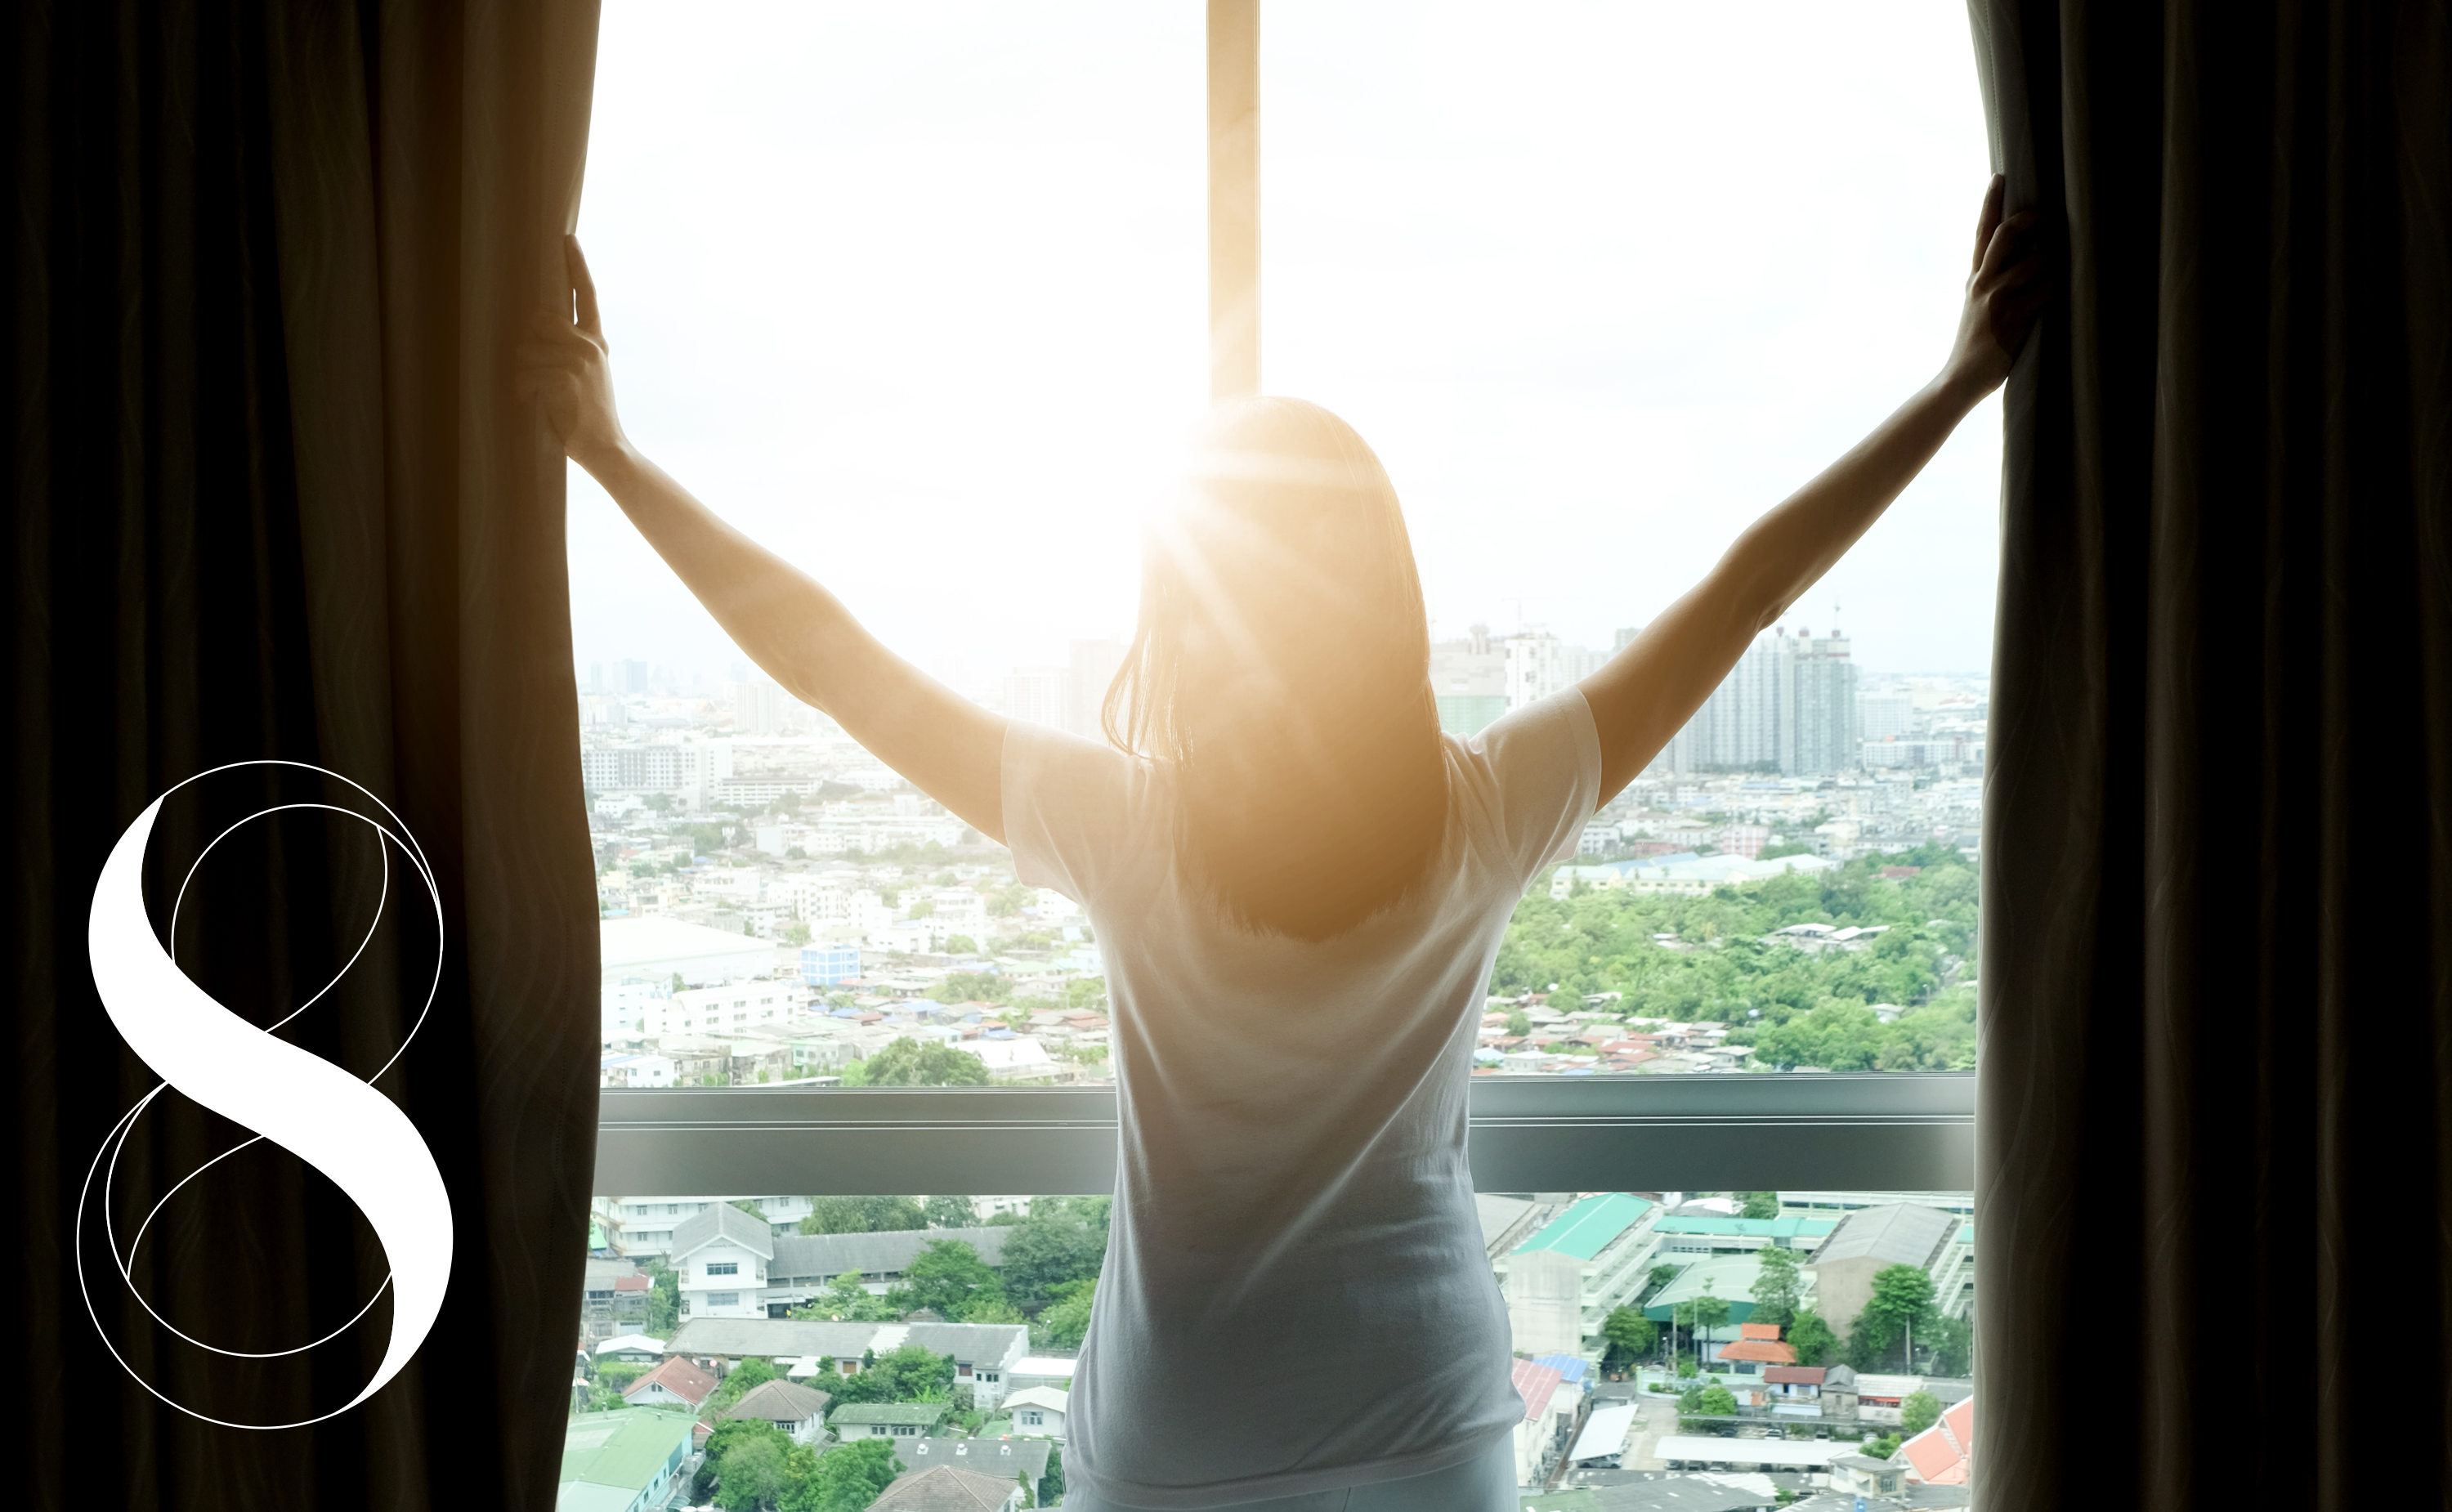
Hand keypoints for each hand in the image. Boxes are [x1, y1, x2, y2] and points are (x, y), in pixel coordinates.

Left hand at [515, 235, 628, 472]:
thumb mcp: (586, 377)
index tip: (567, 239)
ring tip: (535, 395)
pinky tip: (535, 404)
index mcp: (596, 342)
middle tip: (534, 374)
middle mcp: (590, 345)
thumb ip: (569, 350)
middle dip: (528, 344)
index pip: (587, 295)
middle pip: (540, 319)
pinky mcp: (567, 376)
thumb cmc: (586, 416)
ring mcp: (580, 359)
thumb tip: (534, 329)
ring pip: (526, 348)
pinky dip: (522, 390)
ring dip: (521, 374)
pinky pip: (526, 372)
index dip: (576, 265)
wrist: (607, 448)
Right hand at [1942, 175, 2050, 397]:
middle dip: (2033, 219)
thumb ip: (1995, 280)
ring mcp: (1997, 298)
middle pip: (2007, 233)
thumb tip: (2029, 254)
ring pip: (2035, 260)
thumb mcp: (1977, 306)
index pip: (1982, 232)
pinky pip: (2046, 290)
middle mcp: (1983, 282)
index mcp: (1975, 278)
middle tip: (2050, 217)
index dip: (1991, 202)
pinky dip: (2057, 289)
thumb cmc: (1976, 344)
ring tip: (2058, 274)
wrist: (1960, 378)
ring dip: (2053, 262)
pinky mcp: (2012, 317)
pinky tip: (2057, 297)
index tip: (2000, 177)